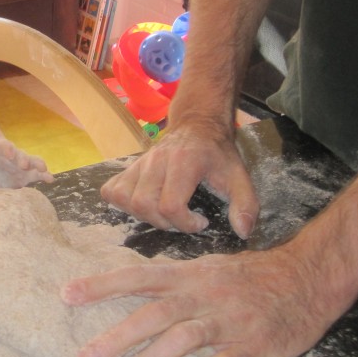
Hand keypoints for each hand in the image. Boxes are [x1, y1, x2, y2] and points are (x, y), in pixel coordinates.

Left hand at [0, 141, 53, 189]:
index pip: (4, 147)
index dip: (7, 149)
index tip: (9, 153)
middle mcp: (11, 157)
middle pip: (21, 155)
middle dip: (25, 159)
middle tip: (27, 164)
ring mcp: (18, 167)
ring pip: (31, 165)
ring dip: (38, 166)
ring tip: (45, 171)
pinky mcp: (22, 178)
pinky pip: (35, 176)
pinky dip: (43, 176)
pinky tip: (51, 180)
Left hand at [62, 245, 335, 356]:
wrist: (306, 280)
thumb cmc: (249, 278)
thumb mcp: (207, 270)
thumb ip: (171, 284)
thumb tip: (130, 292)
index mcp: (190, 275)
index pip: (139, 277)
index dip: (102, 285)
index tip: (67, 295)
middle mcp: (204, 295)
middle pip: (154, 315)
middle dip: (116, 337)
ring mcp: (228, 321)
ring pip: (181, 340)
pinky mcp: (252, 347)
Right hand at [101, 116, 257, 236]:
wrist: (197, 125)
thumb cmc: (217, 154)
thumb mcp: (239, 176)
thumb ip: (245, 203)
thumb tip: (242, 231)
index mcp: (184, 162)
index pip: (170, 205)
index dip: (185, 223)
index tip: (201, 221)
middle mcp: (157, 161)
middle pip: (144, 204)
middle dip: (165, 223)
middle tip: (182, 219)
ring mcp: (139, 163)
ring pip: (125, 199)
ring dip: (144, 216)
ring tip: (164, 213)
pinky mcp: (129, 167)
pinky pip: (111, 190)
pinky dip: (122, 204)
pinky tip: (144, 205)